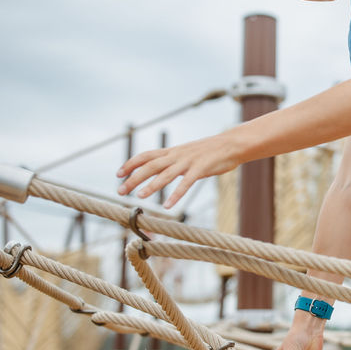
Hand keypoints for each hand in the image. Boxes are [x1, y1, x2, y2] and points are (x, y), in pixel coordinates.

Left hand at [116, 133, 239, 207]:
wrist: (232, 144)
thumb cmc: (212, 151)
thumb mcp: (189, 154)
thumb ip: (176, 161)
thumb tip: (164, 171)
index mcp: (173, 151)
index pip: (146, 155)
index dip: (130, 164)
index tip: (118, 174)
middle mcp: (177, 155)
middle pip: (150, 165)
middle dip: (133, 178)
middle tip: (120, 191)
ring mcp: (189, 162)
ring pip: (165, 174)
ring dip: (151, 185)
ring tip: (139, 196)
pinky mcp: (201, 169)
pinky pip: (186, 183)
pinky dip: (176, 194)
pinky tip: (169, 206)